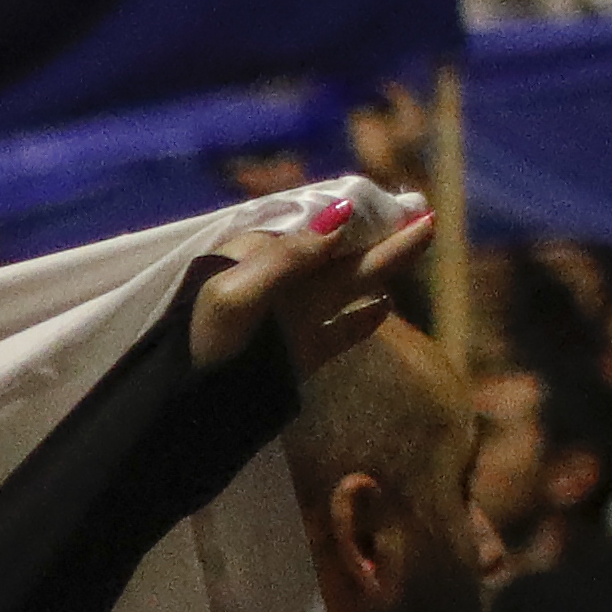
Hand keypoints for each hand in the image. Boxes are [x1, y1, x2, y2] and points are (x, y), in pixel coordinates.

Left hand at [183, 183, 432, 372]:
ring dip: (383, 265)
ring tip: (419, 240)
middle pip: (338, 254)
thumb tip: (341, 217)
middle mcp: (277, 286)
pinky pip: (337, 332)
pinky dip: (361, 320)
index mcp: (256, 261)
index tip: (387, 200)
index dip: (351, 215)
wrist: (187, 411)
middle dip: (380, 233)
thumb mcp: (237, 292)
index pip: (313, 229)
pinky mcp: (298, 356)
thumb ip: (290, 257)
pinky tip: (384, 307)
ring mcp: (290, 321)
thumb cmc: (206, 343)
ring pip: (347, 286)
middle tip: (424, 213)